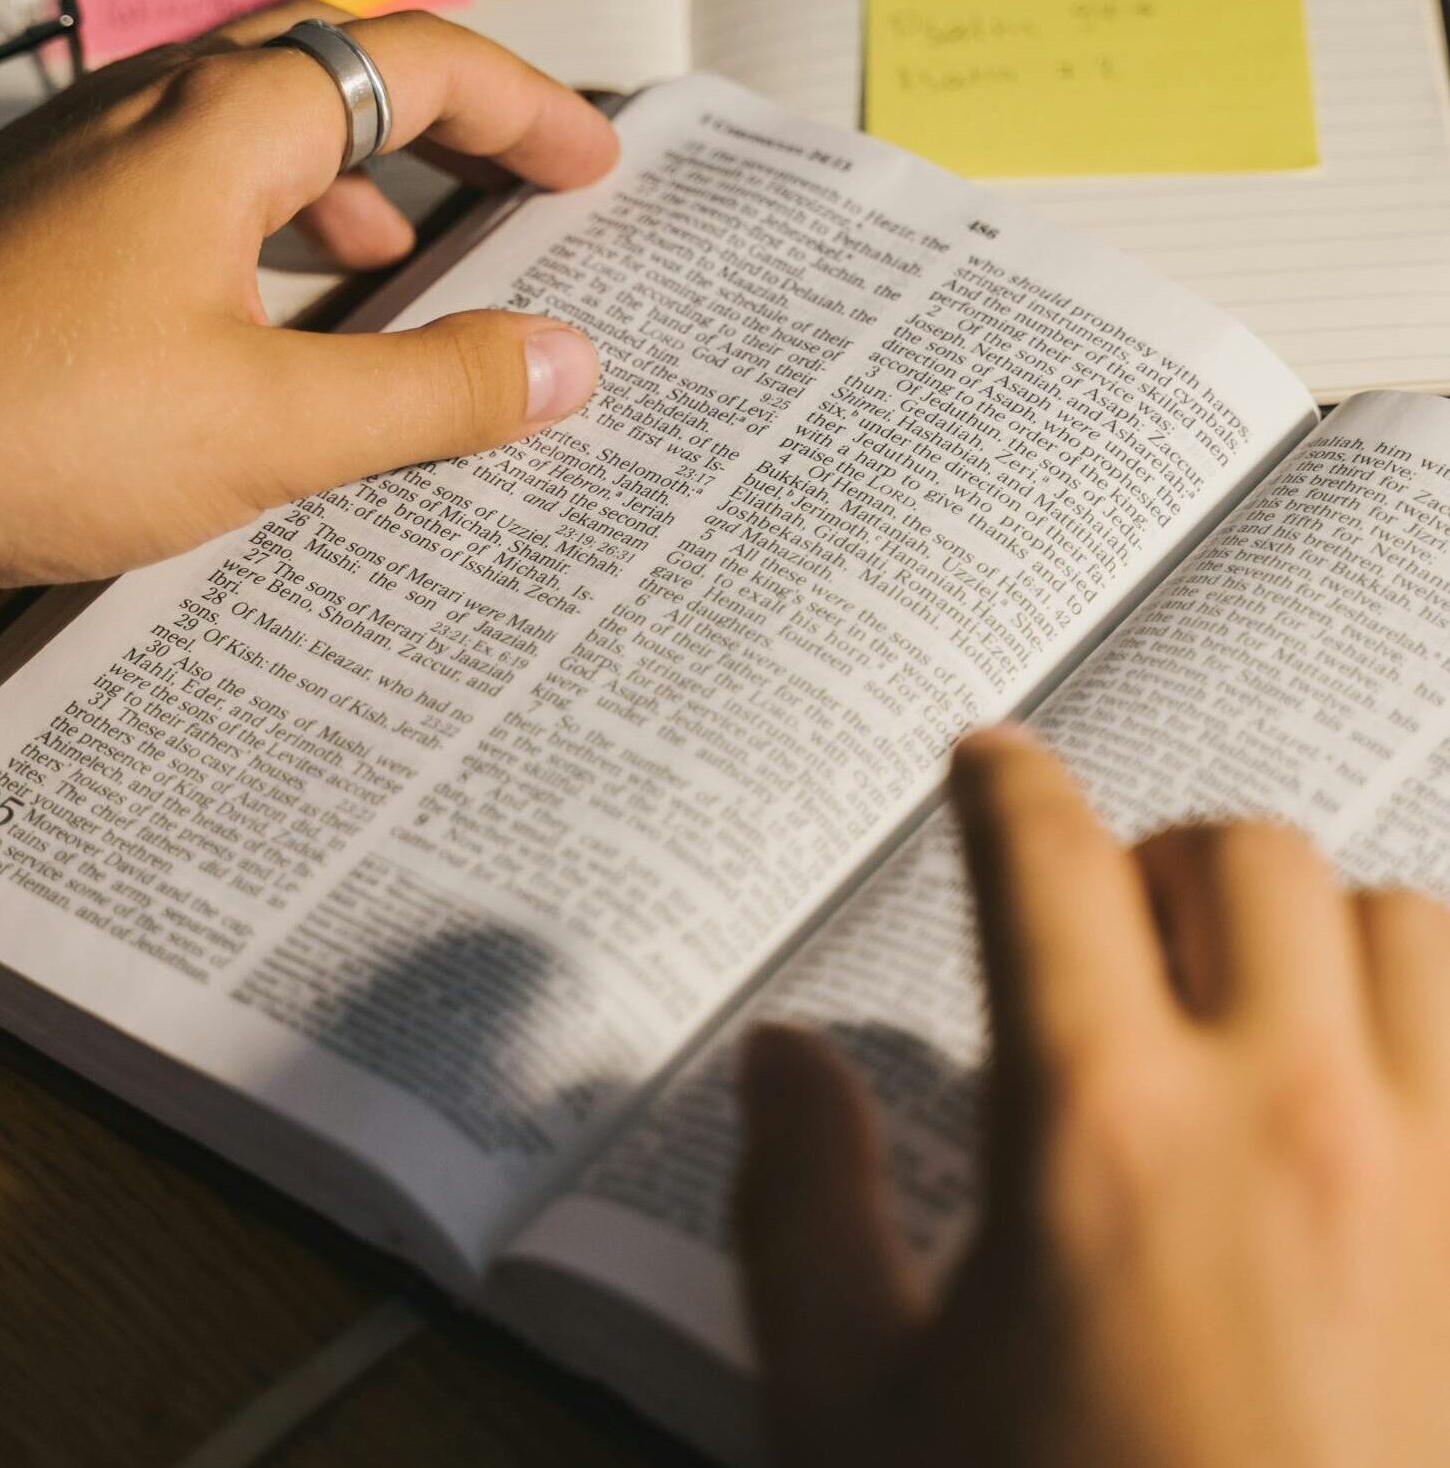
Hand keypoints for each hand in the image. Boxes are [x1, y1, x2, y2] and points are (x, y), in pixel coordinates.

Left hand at [0, 4, 616, 701]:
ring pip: (255, 135)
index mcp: (223, 121)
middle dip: (448, 132)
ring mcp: (80, 160)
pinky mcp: (35, 223)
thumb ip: (433, 390)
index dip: (525, 107)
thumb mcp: (271, 425)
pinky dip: (268, 228)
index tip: (593, 164)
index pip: (417, 63)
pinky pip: (188, 188)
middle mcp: (148, 109)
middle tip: (523, 192)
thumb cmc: (23, 426)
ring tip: (408, 267)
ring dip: (354, 187)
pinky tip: (270, 318)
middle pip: (339, 76)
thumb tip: (566, 363)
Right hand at [736, 726, 1449, 1467]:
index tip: (985, 763)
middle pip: (1246, 852)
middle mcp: (1289, 1121)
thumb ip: (798, 1206)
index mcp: (1099, 1133)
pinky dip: (1433, 1033)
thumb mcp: (853, 1413)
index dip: (1000, 781)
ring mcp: (1442, 1189)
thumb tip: (782, 1057)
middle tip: (1109, 926)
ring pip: (1407, 928)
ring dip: (1319, 935)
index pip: (1043, 858)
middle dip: (1159, 858)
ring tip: (1255, 1011)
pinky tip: (1373, 1106)